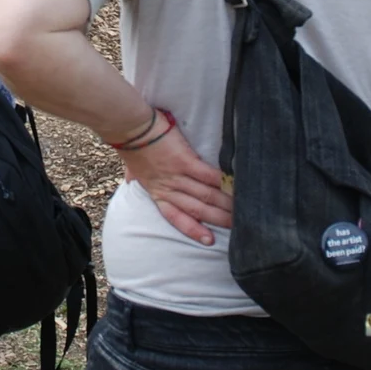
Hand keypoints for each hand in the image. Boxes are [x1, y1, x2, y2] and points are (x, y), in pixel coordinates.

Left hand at [117, 116, 231, 244]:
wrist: (130, 128)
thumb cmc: (131, 145)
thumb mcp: (131, 167)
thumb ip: (134, 176)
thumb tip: (129, 179)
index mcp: (156, 192)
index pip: (176, 217)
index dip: (194, 230)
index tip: (209, 240)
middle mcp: (168, 188)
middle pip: (196, 209)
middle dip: (218, 219)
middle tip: (237, 225)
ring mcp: (176, 176)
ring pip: (205, 195)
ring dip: (225, 203)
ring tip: (241, 208)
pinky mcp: (184, 161)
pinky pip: (207, 175)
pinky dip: (222, 182)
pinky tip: (235, 185)